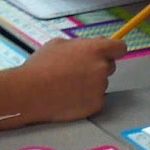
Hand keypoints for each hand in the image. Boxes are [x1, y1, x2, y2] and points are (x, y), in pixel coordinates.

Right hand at [12, 37, 128, 121]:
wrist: (30, 93)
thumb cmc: (41, 67)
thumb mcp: (58, 44)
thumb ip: (81, 44)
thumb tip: (93, 44)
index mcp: (95, 49)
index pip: (120, 47)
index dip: (114, 50)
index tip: (109, 53)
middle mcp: (102, 68)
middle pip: (110, 66)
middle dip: (97, 67)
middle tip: (77, 71)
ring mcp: (100, 87)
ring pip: (100, 84)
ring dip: (90, 84)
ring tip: (67, 85)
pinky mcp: (96, 104)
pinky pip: (95, 99)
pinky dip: (86, 99)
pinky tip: (69, 96)